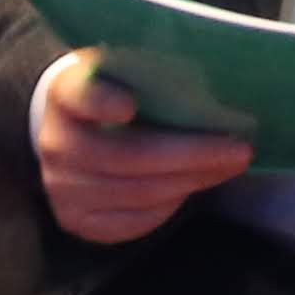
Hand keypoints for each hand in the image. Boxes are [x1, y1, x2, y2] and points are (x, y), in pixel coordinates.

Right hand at [28, 50, 254, 242]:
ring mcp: (61, 187)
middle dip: (189, 155)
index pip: (79, 96)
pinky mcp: (76, 220)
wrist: (74, 132)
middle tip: (239, 150)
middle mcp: (55, 142)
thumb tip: (219, 91)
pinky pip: (130, 222)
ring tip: (229, 168)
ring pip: (135, 193)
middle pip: (123, 156)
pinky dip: (169, 207)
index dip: (101, 102)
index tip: (131, 106)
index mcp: (65, 93)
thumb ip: (154, 75)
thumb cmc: (118, 94)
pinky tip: (194, 187)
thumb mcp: (127, 71)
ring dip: (190, 182)